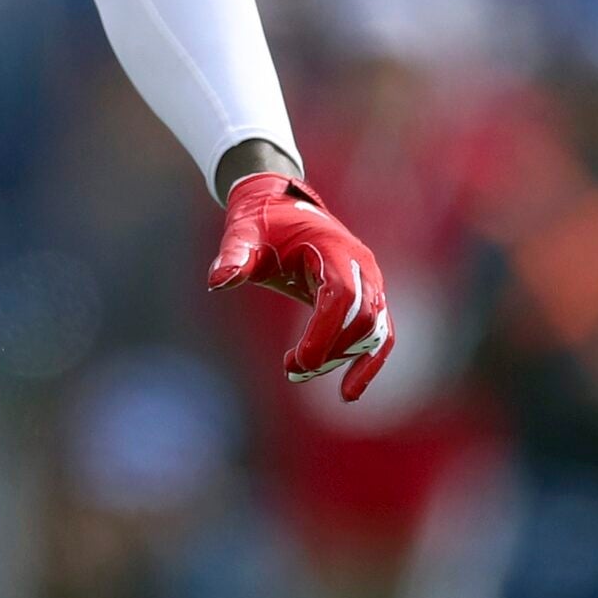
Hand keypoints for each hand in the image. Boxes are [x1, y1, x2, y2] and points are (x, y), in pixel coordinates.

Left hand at [207, 172, 393, 400]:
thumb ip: (234, 254)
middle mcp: (361, 265)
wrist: (282, 206)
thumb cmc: (262, 222)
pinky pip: (379, 334)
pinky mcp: (369, 297)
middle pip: (361, 318)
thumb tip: (218, 280)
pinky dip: (368, 362)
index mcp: (335, 247)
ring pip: (373, 331)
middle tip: (291, 369)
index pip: (342, 295)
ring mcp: (370, 282)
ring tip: (298, 373)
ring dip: (342, 359)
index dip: (325, 331)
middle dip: (329, 350)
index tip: (300, 361)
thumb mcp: (244, 232)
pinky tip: (348, 391)